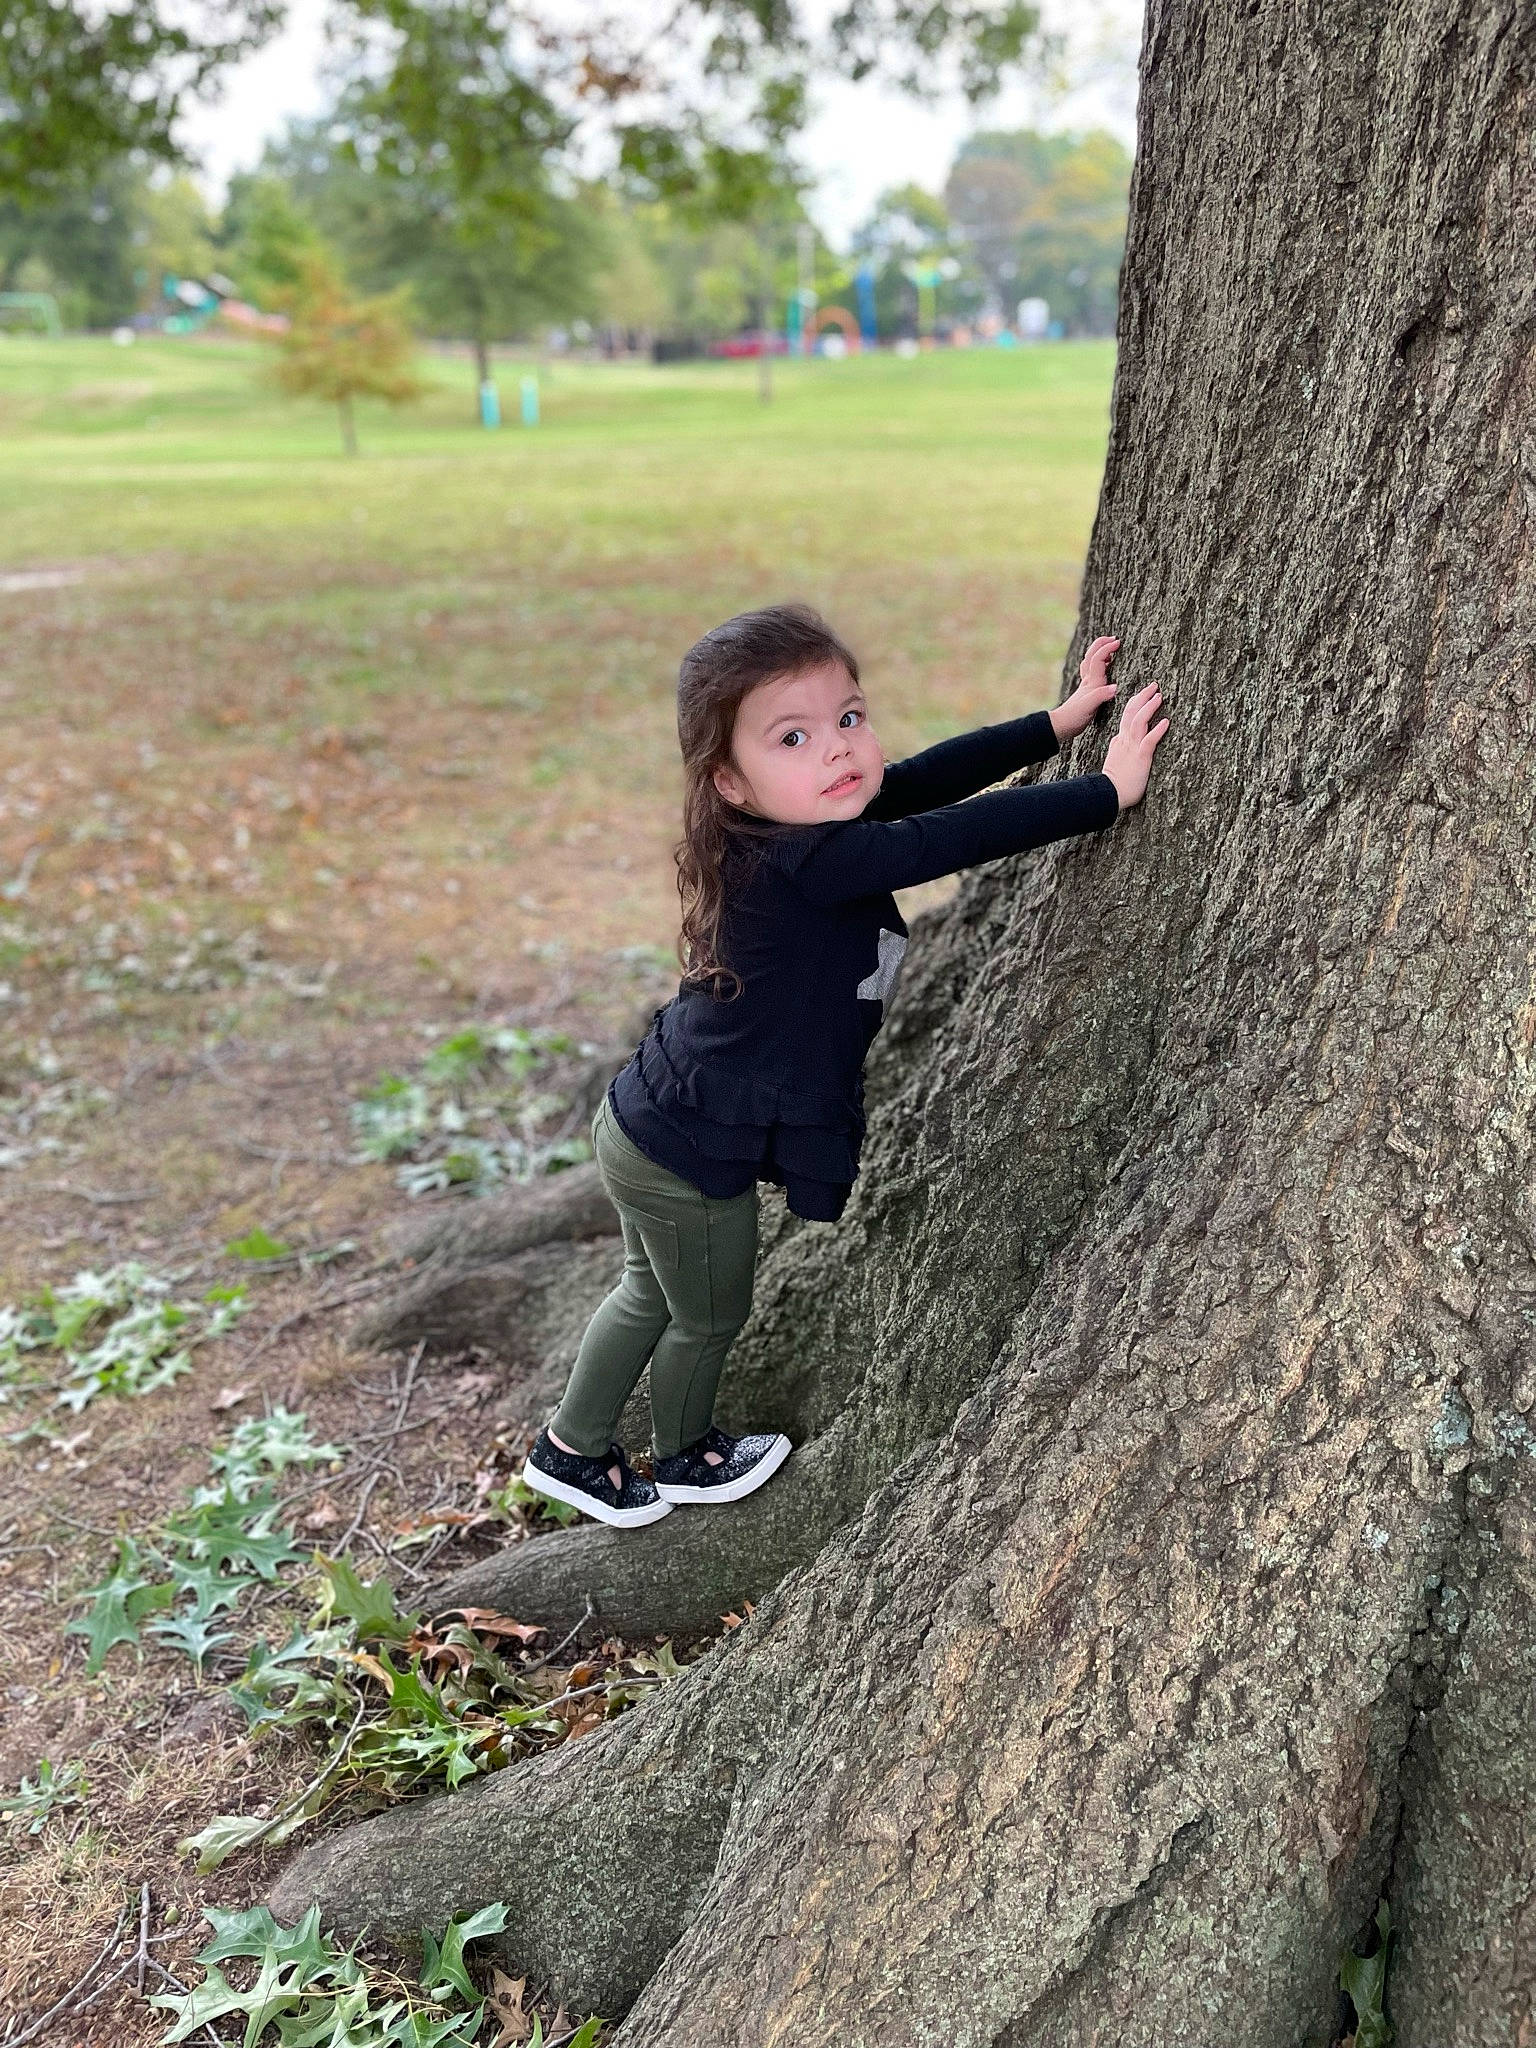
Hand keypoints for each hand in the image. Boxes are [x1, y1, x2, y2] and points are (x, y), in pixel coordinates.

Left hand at [1049, 634, 1120, 742]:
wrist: (1062, 725)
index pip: (1098, 659)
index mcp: (1092, 682)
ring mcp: (1087, 686)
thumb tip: (1115, 687)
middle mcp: (1089, 681)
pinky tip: (1103, 669)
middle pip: (1092, 656)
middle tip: (1113, 639)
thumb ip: (1101, 696)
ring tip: (1109, 650)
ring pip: (1091, 663)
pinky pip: (1092, 673)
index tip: (1118, 642)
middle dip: (1101, 644)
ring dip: (1099, 653)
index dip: (1107, 648)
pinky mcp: (1087, 692)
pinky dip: (1097, 665)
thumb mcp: (1089, 706)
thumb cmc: (1074, 716)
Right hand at [1102, 683, 1169, 809]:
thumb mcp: (1114, 761)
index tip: (1143, 695)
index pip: (1126, 717)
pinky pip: (1150, 740)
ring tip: (1159, 696)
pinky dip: (1158, 730)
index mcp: (1119, 741)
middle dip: (1142, 697)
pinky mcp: (1141, 758)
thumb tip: (1117, 741)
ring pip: (1139, 721)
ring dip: (1150, 707)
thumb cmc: (1114, 784)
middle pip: (1132, 712)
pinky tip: (1166, 721)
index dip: (1135, 704)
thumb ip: (1117, 749)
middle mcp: (1125, 741)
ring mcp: (1132, 748)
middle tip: (1154, 686)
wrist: (1108, 795)